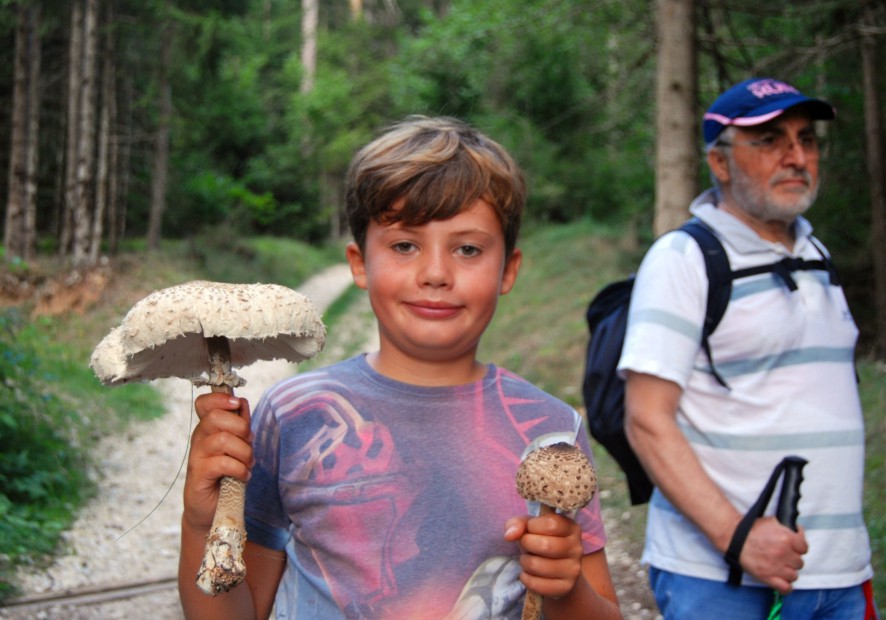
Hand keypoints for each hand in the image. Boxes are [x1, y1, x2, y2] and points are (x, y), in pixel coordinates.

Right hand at [182, 393, 252, 531]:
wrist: (212, 509)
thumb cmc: (227, 475)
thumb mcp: (237, 447)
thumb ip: (240, 425)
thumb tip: (242, 402)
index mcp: (208, 428)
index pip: (203, 403)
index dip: (220, 398)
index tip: (237, 404)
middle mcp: (199, 438)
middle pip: (216, 417)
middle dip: (241, 428)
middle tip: (249, 443)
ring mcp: (197, 456)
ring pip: (222, 440)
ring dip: (244, 452)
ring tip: (248, 464)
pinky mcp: (198, 474)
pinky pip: (222, 463)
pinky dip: (239, 469)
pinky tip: (244, 476)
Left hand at [504, 512, 584, 598]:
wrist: (556, 570)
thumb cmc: (541, 540)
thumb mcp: (530, 527)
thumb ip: (518, 523)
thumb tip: (509, 535)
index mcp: (571, 528)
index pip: (551, 523)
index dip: (533, 525)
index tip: (530, 529)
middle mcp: (577, 548)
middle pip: (545, 545)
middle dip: (526, 544)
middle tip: (526, 545)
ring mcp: (573, 569)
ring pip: (537, 565)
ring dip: (525, 562)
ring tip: (528, 559)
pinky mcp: (565, 587)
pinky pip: (536, 584)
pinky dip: (526, 578)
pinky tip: (529, 574)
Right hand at [740, 517, 807, 593]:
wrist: (734, 537)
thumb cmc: (751, 529)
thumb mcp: (773, 521)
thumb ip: (789, 527)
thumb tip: (798, 532)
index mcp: (786, 538)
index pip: (804, 548)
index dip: (798, 548)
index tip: (793, 548)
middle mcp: (783, 553)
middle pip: (799, 562)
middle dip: (791, 559)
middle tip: (782, 556)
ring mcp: (776, 566)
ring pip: (794, 575)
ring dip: (788, 572)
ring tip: (779, 567)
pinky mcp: (768, 577)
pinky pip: (785, 588)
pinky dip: (786, 587)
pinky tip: (782, 581)